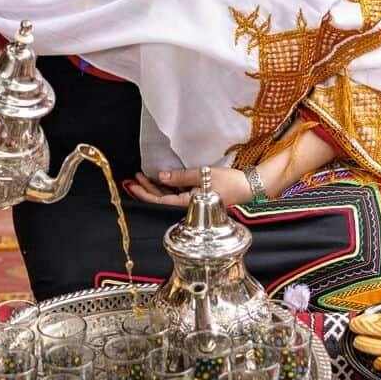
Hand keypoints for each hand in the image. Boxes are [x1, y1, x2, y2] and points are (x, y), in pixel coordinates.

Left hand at [126, 167, 254, 208]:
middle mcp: (187, 204)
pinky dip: (167, 185)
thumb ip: (181, 176)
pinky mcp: (198, 196)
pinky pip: (177, 192)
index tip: (132, 185)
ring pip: (168, 195)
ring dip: (155, 186)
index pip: (159, 199)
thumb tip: (161, 176)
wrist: (248, 188)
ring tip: (143, 176)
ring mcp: (192, 200)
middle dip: (146, 188)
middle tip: (134, 177)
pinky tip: (161, 178)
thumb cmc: (228, 183)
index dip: (144, 193)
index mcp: (187, 202)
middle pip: (161, 197)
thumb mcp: (204, 175)